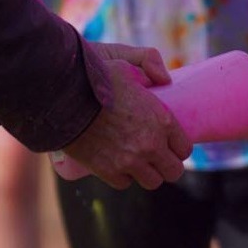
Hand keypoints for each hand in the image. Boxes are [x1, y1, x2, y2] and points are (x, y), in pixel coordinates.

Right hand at [62, 44, 190, 189]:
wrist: (62, 102)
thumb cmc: (93, 80)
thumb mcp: (125, 63)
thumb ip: (150, 64)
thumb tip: (166, 79)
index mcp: (162, 120)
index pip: (185, 148)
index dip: (178, 148)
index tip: (170, 145)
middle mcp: (151, 144)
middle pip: (173, 171)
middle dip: (168, 165)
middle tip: (158, 158)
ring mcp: (130, 161)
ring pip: (152, 182)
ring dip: (147, 174)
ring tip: (140, 164)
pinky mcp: (108, 171)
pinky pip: (125, 183)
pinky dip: (123, 177)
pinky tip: (120, 166)